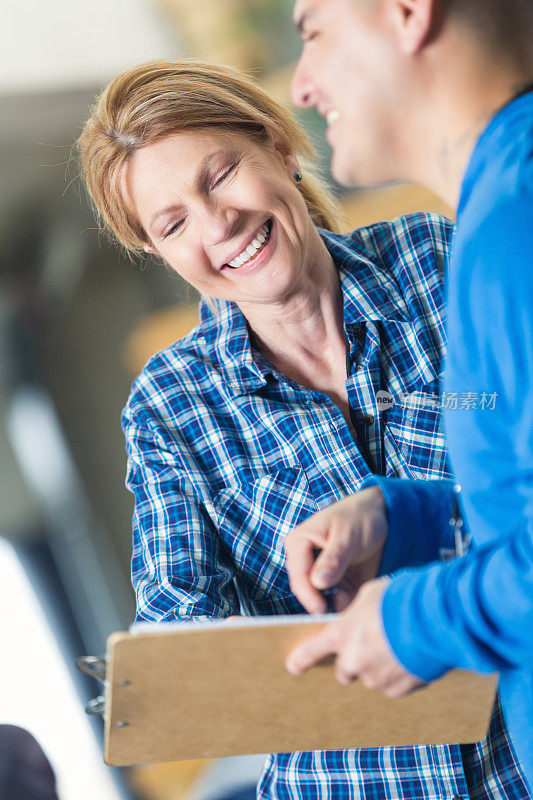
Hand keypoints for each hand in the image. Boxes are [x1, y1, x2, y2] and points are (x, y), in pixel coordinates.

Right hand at [284, 486, 387, 613]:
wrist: (381, 516)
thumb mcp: (347, 536)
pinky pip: (338, 601)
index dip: (308, 594)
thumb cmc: (359, 517)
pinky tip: (359, 605)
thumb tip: (318, 582)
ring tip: (353, 610)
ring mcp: (320, 573)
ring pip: (322, 599)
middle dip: (322, 604)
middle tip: (340, 618)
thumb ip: (333, 558)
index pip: (298, 574)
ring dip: (336, 607)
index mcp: (299, 542)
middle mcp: (305, 560)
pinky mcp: (337, 584)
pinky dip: (348, 605)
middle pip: (307, 590)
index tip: (320, 609)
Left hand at [286, 578, 424, 696]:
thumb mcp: (369, 594)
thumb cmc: (400, 599)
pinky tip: (409, 656)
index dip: (301, 659)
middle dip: (351, 662)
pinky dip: (397, 674)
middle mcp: (354, 660)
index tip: (293, 666)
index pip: (312, 651)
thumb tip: (356, 618)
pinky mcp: (397, 690)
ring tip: (396, 646)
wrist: (434, 620)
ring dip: (376, 667)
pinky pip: (391, 685)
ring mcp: (376, 678)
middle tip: (368, 647)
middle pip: (343, 671)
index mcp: (343, 635)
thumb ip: (356, 611)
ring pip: (369, 678)